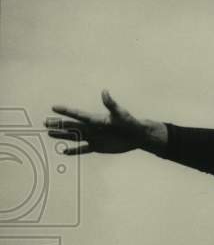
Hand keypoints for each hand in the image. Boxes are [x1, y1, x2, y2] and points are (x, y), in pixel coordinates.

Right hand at [45, 90, 165, 154]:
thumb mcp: (120, 114)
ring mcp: (93, 137)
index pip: (78, 115)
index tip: (54, 107)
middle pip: (71, 126)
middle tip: (45, 122)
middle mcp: (91, 128)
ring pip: (74, 137)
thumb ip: (111, 104)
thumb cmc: (130, 123)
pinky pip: (83, 149)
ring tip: (50, 134)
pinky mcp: (97, 147)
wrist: (137, 135)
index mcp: (95, 119)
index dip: (66, 111)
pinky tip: (64, 152)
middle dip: (58, 124)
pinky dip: (74, 151)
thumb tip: (105, 92)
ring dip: (62, 136)